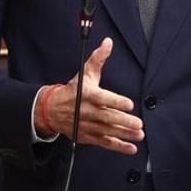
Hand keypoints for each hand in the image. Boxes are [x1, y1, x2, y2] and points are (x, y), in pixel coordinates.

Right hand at [39, 37, 142, 154]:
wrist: (51, 110)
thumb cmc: (72, 90)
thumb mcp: (84, 73)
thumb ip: (98, 58)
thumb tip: (108, 42)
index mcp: (86, 95)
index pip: (102, 98)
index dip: (116, 102)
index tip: (129, 104)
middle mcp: (86, 111)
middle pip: (107, 117)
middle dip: (124, 121)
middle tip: (138, 123)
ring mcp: (86, 125)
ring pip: (107, 131)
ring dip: (124, 134)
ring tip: (139, 135)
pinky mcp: (87, 136)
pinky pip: (104, 143)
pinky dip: (118, 147)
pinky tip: (131, 148)